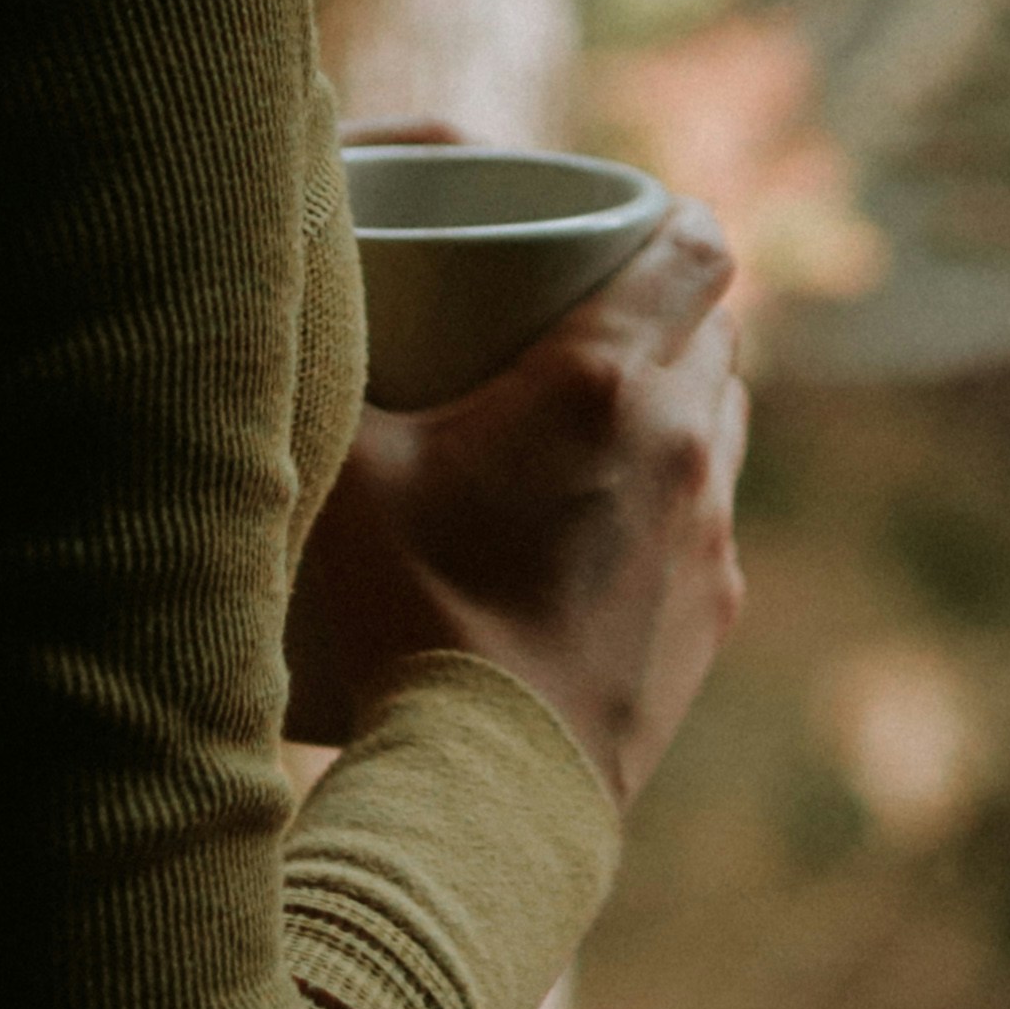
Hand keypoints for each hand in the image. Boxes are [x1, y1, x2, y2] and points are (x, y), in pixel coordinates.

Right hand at [284, 192, 748, 808]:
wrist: (485, 787)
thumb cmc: (405, 614)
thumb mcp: (343, 469)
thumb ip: (326, 368)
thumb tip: (285, 294)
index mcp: (604, 379)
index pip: (695, 245)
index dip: (666, 221)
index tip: (620, 227)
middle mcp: (684, 440)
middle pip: (713, 328)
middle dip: (661, 308)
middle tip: (580, 319)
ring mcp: (712, 530)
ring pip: (724, 418)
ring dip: (676, 400)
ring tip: (594, 420)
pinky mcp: (717, 608)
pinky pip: (713, 512)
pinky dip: (675, 493)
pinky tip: (603, 522)